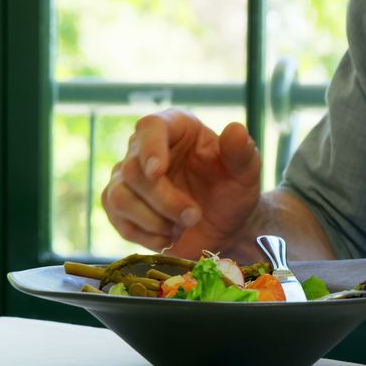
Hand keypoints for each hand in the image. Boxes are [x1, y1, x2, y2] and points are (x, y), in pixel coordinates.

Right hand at [102, 108, 261, 258]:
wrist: (227, 226)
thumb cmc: (234, 190)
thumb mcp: (246, 172)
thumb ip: (242, 152)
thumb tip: (235, 129)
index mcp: (175, 128)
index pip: (150, 127)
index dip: (150, 148)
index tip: (157, 172)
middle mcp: (144, 148)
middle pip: (132, 170)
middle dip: (164, 200)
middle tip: (194, 216)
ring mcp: (128, 178)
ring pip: (119, 197)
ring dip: (153, 220)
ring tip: (181, 228)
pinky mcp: (121, 207)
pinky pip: (118, 220)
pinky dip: (145, 236)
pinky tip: (169, 238)